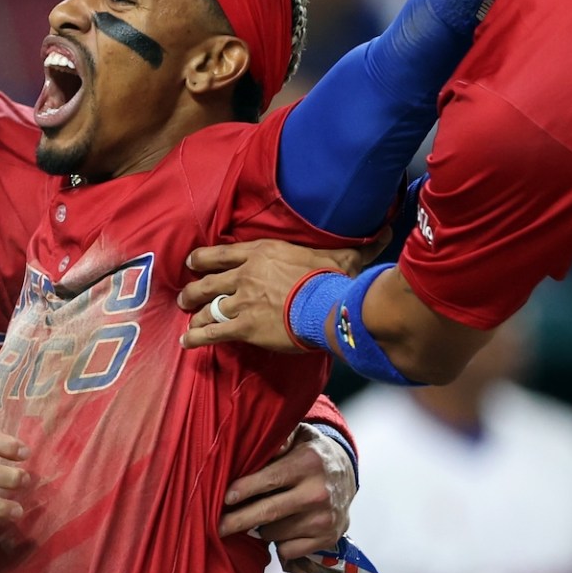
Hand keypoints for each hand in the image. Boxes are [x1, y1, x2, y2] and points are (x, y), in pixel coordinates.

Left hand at [180, 241, 366, 351]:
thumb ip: (359, 245)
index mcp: (262, 253)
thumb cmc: (335, 280)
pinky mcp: (244, 327)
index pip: (222, 253)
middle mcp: (245, 275)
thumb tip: (386, 229)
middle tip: (185, 297)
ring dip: (194, 315)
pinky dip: (196, 338)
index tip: (193, 263)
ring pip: (207, 308)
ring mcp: (242, 301)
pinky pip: (211, 332)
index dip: (202, 259)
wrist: (329, 306)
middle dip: (193, 290)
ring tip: (187, 323)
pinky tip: (186, 343)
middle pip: (208, 281)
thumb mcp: (344, 256)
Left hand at [220, 424, 356, 562]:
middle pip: (268, 512)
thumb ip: (280, 437)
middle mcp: (319, 493)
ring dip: (260, 528)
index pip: (270, 480)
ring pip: (274, 533)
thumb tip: (267, 447)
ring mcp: (325, 519)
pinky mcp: (328, 538)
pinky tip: (283, 528)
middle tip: (216, 527)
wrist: (348, 478)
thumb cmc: (310, 454)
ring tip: (264, 515)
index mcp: (309, 463)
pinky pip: (287, 550)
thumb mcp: (299, 435)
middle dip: (237, 521)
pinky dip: (279, 543)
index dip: (244, 490)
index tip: (224, 498)